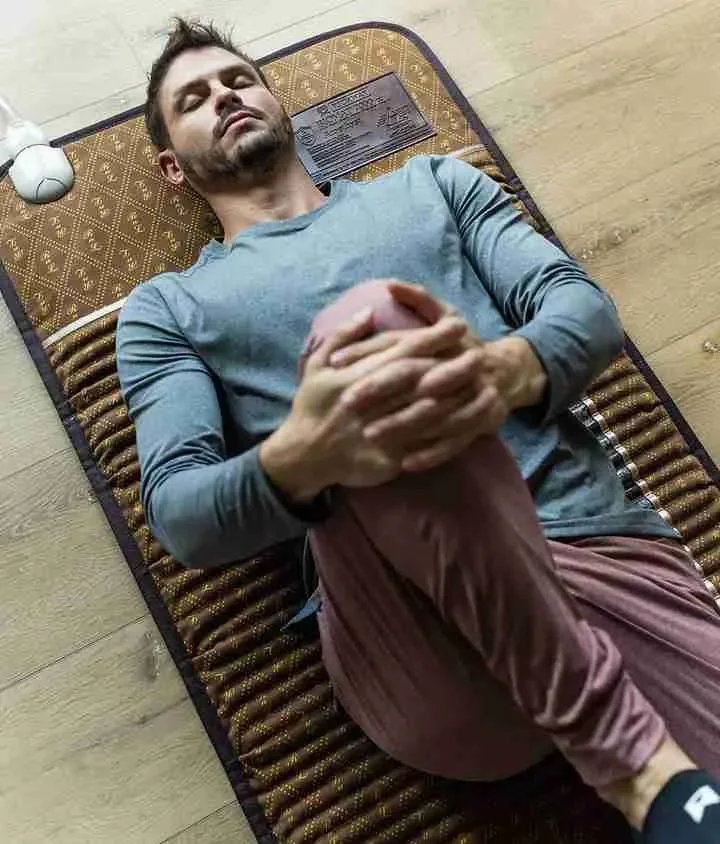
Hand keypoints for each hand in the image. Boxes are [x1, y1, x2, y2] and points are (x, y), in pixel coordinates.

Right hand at [260, 306, 467, 499]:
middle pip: (420, 380)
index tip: (459, 324)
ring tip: (484, 387)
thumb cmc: (311, 406)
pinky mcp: (385, 458)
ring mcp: (379, 431)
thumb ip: (344, 335)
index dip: (433, 337)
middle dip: (453, 365)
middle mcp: (370, 401)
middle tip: (481, 353)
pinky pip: (421, 446)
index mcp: (356, 375)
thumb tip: (370, 310)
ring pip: (425, 413)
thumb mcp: (317, 364)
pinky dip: (445, 436)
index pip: (402, 351)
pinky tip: (467, 427)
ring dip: (456, 400)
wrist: (301, 455)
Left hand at [331, 282, 547, 471]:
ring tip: (371, 435)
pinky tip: (406, 463)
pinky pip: (456, 440)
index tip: (336, 363)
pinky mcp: (483, 419)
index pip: (400, 341)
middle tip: (348, 402)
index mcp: (443, 337)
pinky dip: (432, 452)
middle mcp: (458, 362)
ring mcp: (473, 393)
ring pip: (434, 411)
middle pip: (415, 374)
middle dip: (380, 388)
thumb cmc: (462, 346)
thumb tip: (392, 284)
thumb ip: (420, 299)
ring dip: (402, 424)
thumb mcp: (445, 316)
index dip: (366, 351)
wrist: (507, 373)